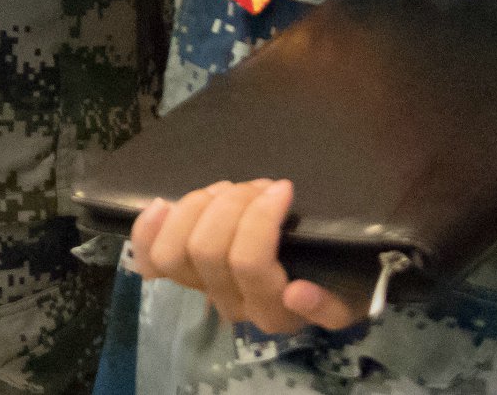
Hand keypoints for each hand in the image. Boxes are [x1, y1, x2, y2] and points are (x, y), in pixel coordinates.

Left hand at [128, 179, 363, 334]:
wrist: (308, 289)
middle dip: (232, 202)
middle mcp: (232, 306)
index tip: (283, 188)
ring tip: (228, 188)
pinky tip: (162, 204)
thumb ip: (331, 304)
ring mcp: (201, 291)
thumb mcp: (348, 298)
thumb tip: (296, 294)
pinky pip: (148, 260)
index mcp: (274, 312)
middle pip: (208, 250)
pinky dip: (148, 229)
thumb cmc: (332, 282)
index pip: (250, 264)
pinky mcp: (179, 275)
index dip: (258, 219)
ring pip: (174, 251)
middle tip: (259, 184)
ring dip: (198, 207)